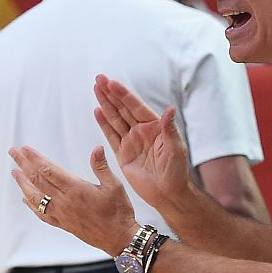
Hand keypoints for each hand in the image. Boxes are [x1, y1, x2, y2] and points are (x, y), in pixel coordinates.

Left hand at [9, 145, 138, 255]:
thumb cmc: (119, 211)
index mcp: (76, 189)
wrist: (118, 238)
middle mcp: (64, 201)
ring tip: (14, 172)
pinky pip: (41, 214)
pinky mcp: (62, 224)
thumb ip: (101, 166)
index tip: (24, 148)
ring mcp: (61, 214)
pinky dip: (30, 205)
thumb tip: (97, 147)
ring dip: (22, 183)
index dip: (35, 158)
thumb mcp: (115, 185)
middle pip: (38, 180)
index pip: (49, 170)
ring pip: (35, 197)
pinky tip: (25, 198)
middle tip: (13, 152)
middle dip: (23, 164)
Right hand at [93, 74, 190, 211]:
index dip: (124, 94)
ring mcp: (131, 141)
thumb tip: (170, 109)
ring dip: (105, 104)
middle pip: (123, 108)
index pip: (136, 106)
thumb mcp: (176, 149)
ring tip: (95, 89)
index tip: (112, 82)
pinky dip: (104, 124)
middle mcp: (141, 131)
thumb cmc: (177, 171)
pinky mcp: (123, 154)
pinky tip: (97, 111)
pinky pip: (111, 136)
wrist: (168, 194)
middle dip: (110, 93)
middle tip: (98, 78)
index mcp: (155, 126)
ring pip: (115, 119)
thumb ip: (169, 129)